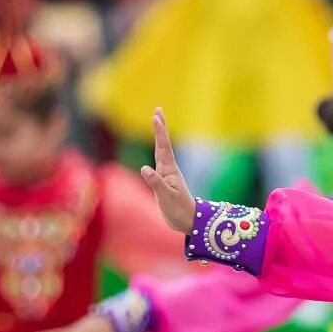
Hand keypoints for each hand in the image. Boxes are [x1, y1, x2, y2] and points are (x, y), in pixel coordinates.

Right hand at [141, 108, 195, 234]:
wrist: (188, 221)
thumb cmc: (179, 210)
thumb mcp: (167, 197)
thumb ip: (156, 183)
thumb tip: (145, 168)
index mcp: (170, 170)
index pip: (163, 147)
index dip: (160, 131)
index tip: (157, 116)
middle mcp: (168, 169)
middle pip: (162, 144)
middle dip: (160, 127)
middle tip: (158, 110)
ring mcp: (166, 175)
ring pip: (161, 151)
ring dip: (159, 137)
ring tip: (158, 123)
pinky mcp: (163, 182)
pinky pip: (157, 162)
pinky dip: (156, 152)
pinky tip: (157, 148)